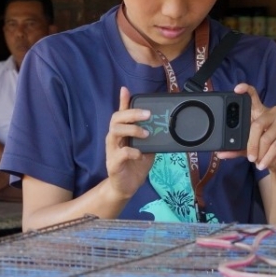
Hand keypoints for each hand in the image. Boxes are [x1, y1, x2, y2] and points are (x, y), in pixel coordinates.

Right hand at [104, 86, 153, 200]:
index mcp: (122, 133)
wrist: (126, 187)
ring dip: (132, 130)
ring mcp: (112, 151)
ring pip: (114, 132)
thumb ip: (151, 135)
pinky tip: (140, 154)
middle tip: (148, 114)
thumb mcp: (146, 147)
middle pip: (116, 119)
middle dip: (132, 114)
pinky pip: (121, 154)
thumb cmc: (135, 165)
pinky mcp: (113, 163)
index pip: (121, 114)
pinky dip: (132, 152)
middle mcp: (114, 139)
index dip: (122, 101)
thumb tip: (163, 124)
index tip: (126, 90)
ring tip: (146, 133)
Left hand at [233, 84, 275, 175]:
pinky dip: (268, 157)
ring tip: (257, 162)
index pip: (254, 98)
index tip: (237, 89)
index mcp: (260, 113)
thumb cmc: (265, 150)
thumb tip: (220, 153)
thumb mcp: (248, 149)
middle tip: (249, 157)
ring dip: (260, 152)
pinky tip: (263, 164)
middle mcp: (273, 113)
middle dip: (251, 144)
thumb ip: (235, 148)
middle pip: (257, 125)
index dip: (246, 91)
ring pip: (266, 137)